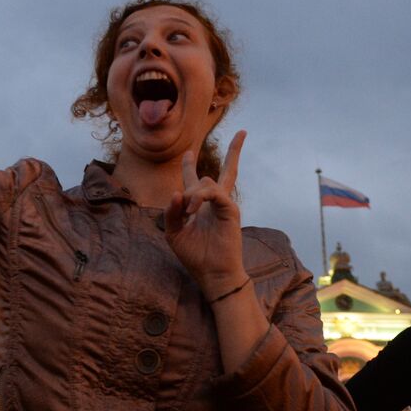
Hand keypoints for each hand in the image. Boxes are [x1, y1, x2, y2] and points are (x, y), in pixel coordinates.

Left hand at [165, 132, 246, 296]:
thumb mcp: (173, 232)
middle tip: (238, 137)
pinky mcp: (230, 210)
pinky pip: (215, 192)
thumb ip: (171, 212)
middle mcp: (214, 203)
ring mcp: (224, 205)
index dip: (190, 165)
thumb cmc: (194, 255)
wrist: (212, 273)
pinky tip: (192, 208)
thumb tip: (176, 192)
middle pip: (225, 172)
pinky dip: (201, 197)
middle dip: (234, 152)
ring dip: (193, 193)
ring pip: (208, 181)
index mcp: (199, 207)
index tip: (188, 152)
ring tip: (188, 210)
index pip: (195, 181)